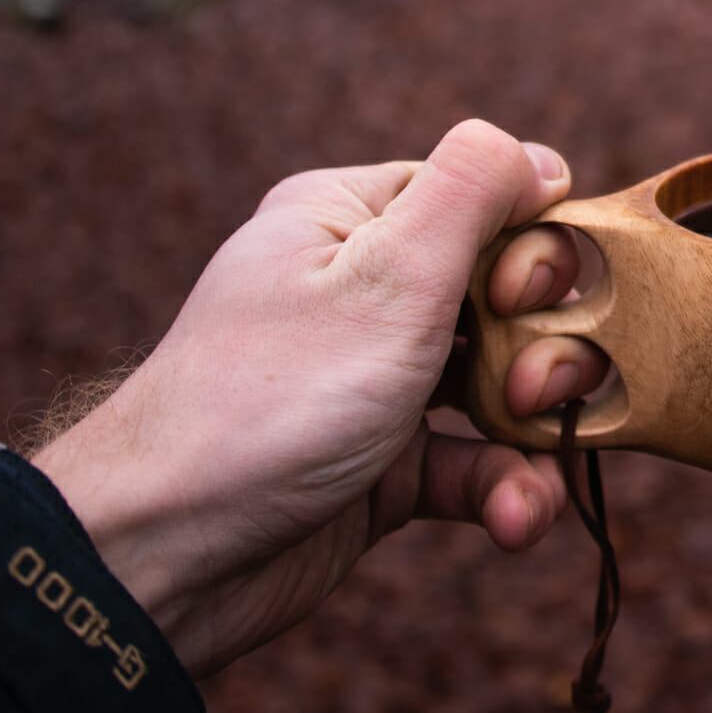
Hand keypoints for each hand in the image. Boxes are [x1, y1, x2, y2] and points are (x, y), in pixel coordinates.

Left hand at [34, 120, 609, 676]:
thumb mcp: (386, 275)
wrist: (165, 557)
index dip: (531, 245)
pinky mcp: (389, 465)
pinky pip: (479, 460)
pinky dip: (507, 486)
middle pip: (512, 290)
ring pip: (506, 379)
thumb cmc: (268, 401)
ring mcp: (381, 379)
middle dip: (545, 339)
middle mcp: (366, 289)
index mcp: (353, 218)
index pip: (487, 196)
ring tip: (525, 451)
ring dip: (537, 422)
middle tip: (522, 386)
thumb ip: (471, 192)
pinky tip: (512, 518)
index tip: (516, 296)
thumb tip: (536, 155)